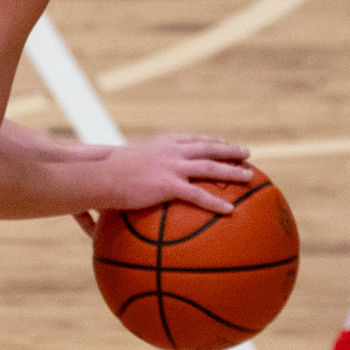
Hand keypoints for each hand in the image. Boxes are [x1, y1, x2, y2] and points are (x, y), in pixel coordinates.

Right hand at [85, 132, 251, 220]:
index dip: (212, 142)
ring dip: (232, 171)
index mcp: (163, 143)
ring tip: (249, 177)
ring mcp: (172, 166)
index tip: (225, 144)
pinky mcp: (169, 184)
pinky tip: (230, 210)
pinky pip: (199, 195)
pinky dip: (216, 202)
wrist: (100, 176)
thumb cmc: (107, 173)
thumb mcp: (127, 163)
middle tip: (247, 154)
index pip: (194, 139)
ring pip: (211, 168)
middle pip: (209, 148)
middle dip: (230, 151)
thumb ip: (140, 168)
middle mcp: (172, 151)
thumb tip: (141, 180)